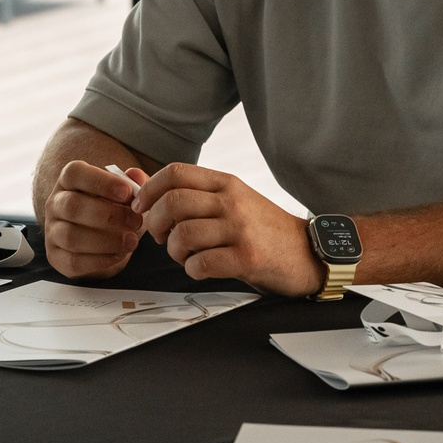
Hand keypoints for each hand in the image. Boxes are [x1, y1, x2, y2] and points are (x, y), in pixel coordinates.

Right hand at [44, 159, 146, 277]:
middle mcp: (55, 203)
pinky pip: (73, 261)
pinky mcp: (56, 257)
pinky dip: (100, 260)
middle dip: (108, 215)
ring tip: (132, 241)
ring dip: (106, 240)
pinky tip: (120, 255)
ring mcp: (52, 231)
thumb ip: (133, 183)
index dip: (101, 182)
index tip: (127, 193)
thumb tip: (135, 175)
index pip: (74, 173)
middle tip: (135, 221)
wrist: (104, 239)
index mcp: (69, 180)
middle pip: (72, 206)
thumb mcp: (125, 193)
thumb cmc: (113, 208)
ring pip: (71, 236)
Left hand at [132, 164, 317, 295]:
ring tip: (187, 256)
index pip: (175, 172)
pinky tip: (202, 268)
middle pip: (173, 202)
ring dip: (175, 252)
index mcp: (226, 183)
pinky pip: (201, 263)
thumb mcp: (229, 201)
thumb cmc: (263, 229)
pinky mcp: (248, 257)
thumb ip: (187, 191)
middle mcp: (233, 201)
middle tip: (163, 237)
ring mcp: (241, 229)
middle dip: (156, 224)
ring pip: (183, 235)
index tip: (142, 208)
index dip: (149, 190)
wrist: (306, 252)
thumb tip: (136, 176)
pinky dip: (193, 270)